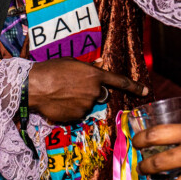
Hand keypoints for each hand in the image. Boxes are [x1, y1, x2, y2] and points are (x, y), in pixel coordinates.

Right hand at [28, 58, 147, 123]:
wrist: (34, 86)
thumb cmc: (52, 70)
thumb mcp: (72, 63)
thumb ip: (89, 67)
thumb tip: (101, 63)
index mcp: (95, 76)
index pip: (120, 81)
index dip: (135, 87)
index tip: (146, 91)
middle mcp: (94, 92)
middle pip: (100, 94)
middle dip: (90, 92)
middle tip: (72, 87)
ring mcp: (86, 106)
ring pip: (87, 105)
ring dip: (79, 101)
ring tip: (61, 93)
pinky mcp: (77, 117)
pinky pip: (78, 114)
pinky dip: (71, 110)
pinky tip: (59, 103)